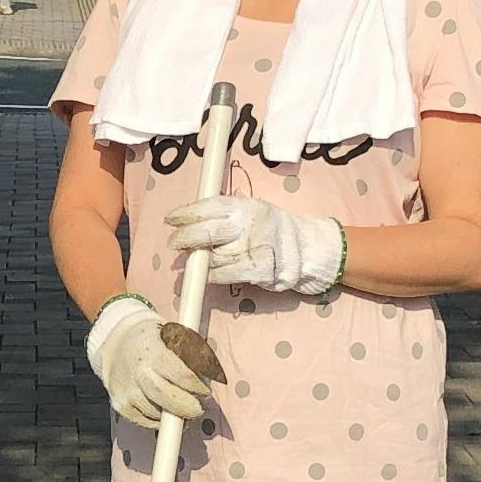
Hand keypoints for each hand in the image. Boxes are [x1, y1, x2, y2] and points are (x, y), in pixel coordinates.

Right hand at [86, 296, 206, 424]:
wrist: (116, 344)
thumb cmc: (153, 342)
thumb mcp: (175, 336)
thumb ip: (194, 355)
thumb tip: (211, 378)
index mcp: (154, 350)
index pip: (182, 374)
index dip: (198, 387)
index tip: (205, 391)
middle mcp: (139, 371)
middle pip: (168, 398)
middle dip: (188, 408)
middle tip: (197, 409)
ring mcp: (128, 391)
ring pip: (158, 414)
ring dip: (173, 415)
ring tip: (178, 404)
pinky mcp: (121, 406)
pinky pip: (146, 422)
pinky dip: (159, 420)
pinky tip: (162, 408)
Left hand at [165, 192, 344, 296]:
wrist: (308, 250)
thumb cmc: (275, 229)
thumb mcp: (254, 211)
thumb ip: (228, 213)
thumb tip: (193, 219)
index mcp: (246, 207)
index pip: (210, 206)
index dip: (187, 213)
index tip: (171, 219)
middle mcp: (248, 225)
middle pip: (207, 232)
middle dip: (185, 237)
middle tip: (173, 242)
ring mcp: (252, 249)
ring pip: (212, 256)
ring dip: (196, 260)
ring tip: (189, 259)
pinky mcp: (256, 270)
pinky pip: (223, 274)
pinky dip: (210, 275)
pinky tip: (204, 274)